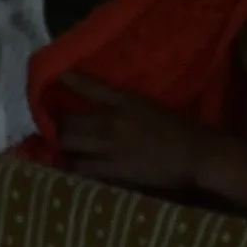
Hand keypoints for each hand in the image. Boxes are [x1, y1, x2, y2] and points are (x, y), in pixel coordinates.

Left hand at [61, 77, 216, 197]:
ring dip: (61, 145)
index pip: (89, 85)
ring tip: (61, 147)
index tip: (52, 77)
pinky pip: (78, 167)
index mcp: (125, 99)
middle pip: (67, 120)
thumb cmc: (176, 129)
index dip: (67, 80)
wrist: (194, 154)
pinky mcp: (110, 170)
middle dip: (57, 124)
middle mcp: (112, 120)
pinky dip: (71, 166)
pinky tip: (72, 166)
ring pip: (67, 143)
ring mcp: (108, 146)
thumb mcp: (148, 106)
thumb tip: (97, 109)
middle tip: (55, 126)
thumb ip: (121, 105)